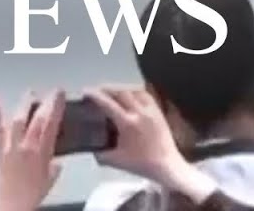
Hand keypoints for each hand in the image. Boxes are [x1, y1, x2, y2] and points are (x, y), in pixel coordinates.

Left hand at [0, 89, 65, 210]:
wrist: (10, 207)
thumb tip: (55, 163)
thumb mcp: (49, 180)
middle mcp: (27, 147)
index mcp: (43, 152)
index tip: (60, 93)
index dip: (57, 106)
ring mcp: (11, 147)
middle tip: (50, 92)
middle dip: (45, 102)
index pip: (52, 123)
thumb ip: (53, 167)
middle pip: (37, 118)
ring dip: (24, 104)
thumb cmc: (30, 196)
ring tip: (29, 93)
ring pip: (18, 120)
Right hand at [87, 86, 216, 202]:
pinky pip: (146, 95)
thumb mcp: (116, 161)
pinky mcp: (159, 112)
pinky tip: (131, 95)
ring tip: (113, 91)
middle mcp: (140, 112)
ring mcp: (151, 110)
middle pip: (121, 92)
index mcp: (128, 123)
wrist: (166, 165)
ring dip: (122, 88)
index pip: (108, 104)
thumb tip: (93, 149)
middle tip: (98, 90)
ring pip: (135, 90)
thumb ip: (100, 154)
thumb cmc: (142, 164)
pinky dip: (135, 92)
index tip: (86, 91)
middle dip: (107, 88)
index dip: (96, 96)